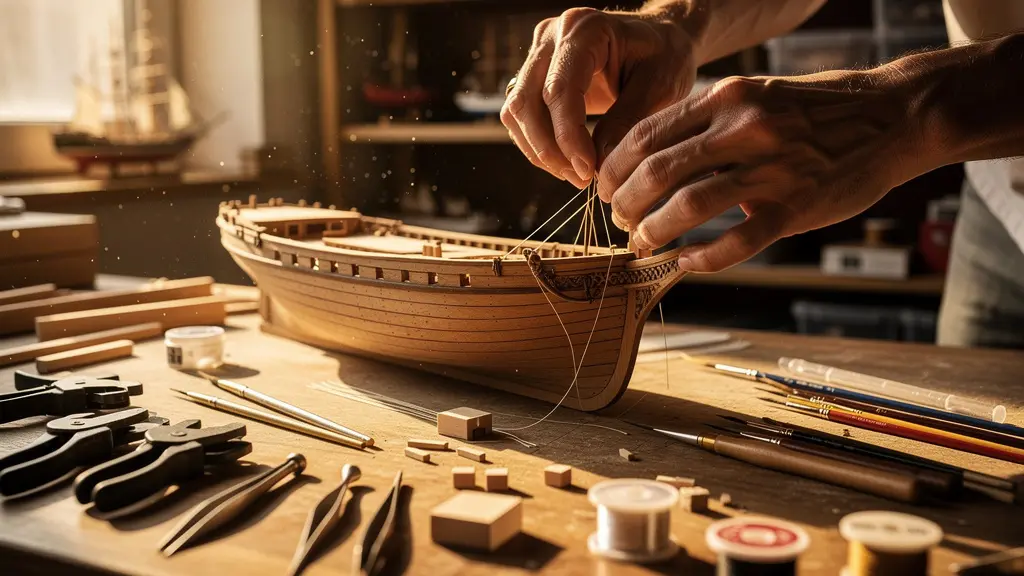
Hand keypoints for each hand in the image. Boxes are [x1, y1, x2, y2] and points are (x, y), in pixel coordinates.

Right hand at [501, 8, 697, 188]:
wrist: (661, 42)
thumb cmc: (665, 57)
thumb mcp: (661, 87)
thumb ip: (629, 120)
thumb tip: (598, 161)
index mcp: (584, 29)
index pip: (559, 89)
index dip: (567, 135)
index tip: (587, 170)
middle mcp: (552, 36)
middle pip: (525, 101)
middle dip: (549, 149)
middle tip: (581, 179)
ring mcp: (539, 54)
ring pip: (516, 111)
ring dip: (539, 150)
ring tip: (575, 175)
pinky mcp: (535, 75)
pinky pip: (521, 116)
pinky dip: (538, 144)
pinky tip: (566, 162)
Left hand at [598, 71, 933, 271]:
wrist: (893, 116)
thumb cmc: (815, 110)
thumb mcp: (755, 96)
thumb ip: (707, 122)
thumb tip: (651, 158)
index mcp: (727, 99)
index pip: (646, 136)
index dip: (614, 169)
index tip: (605, 189)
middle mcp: (744, 129)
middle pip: (657, 173)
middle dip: (625, 204)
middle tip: (620, 222)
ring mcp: (772, 169)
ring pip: (688, 207)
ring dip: (654, 232)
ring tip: (643, 244)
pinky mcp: (796, 207)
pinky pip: (736, 242)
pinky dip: (702, 258)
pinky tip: (687, 263)